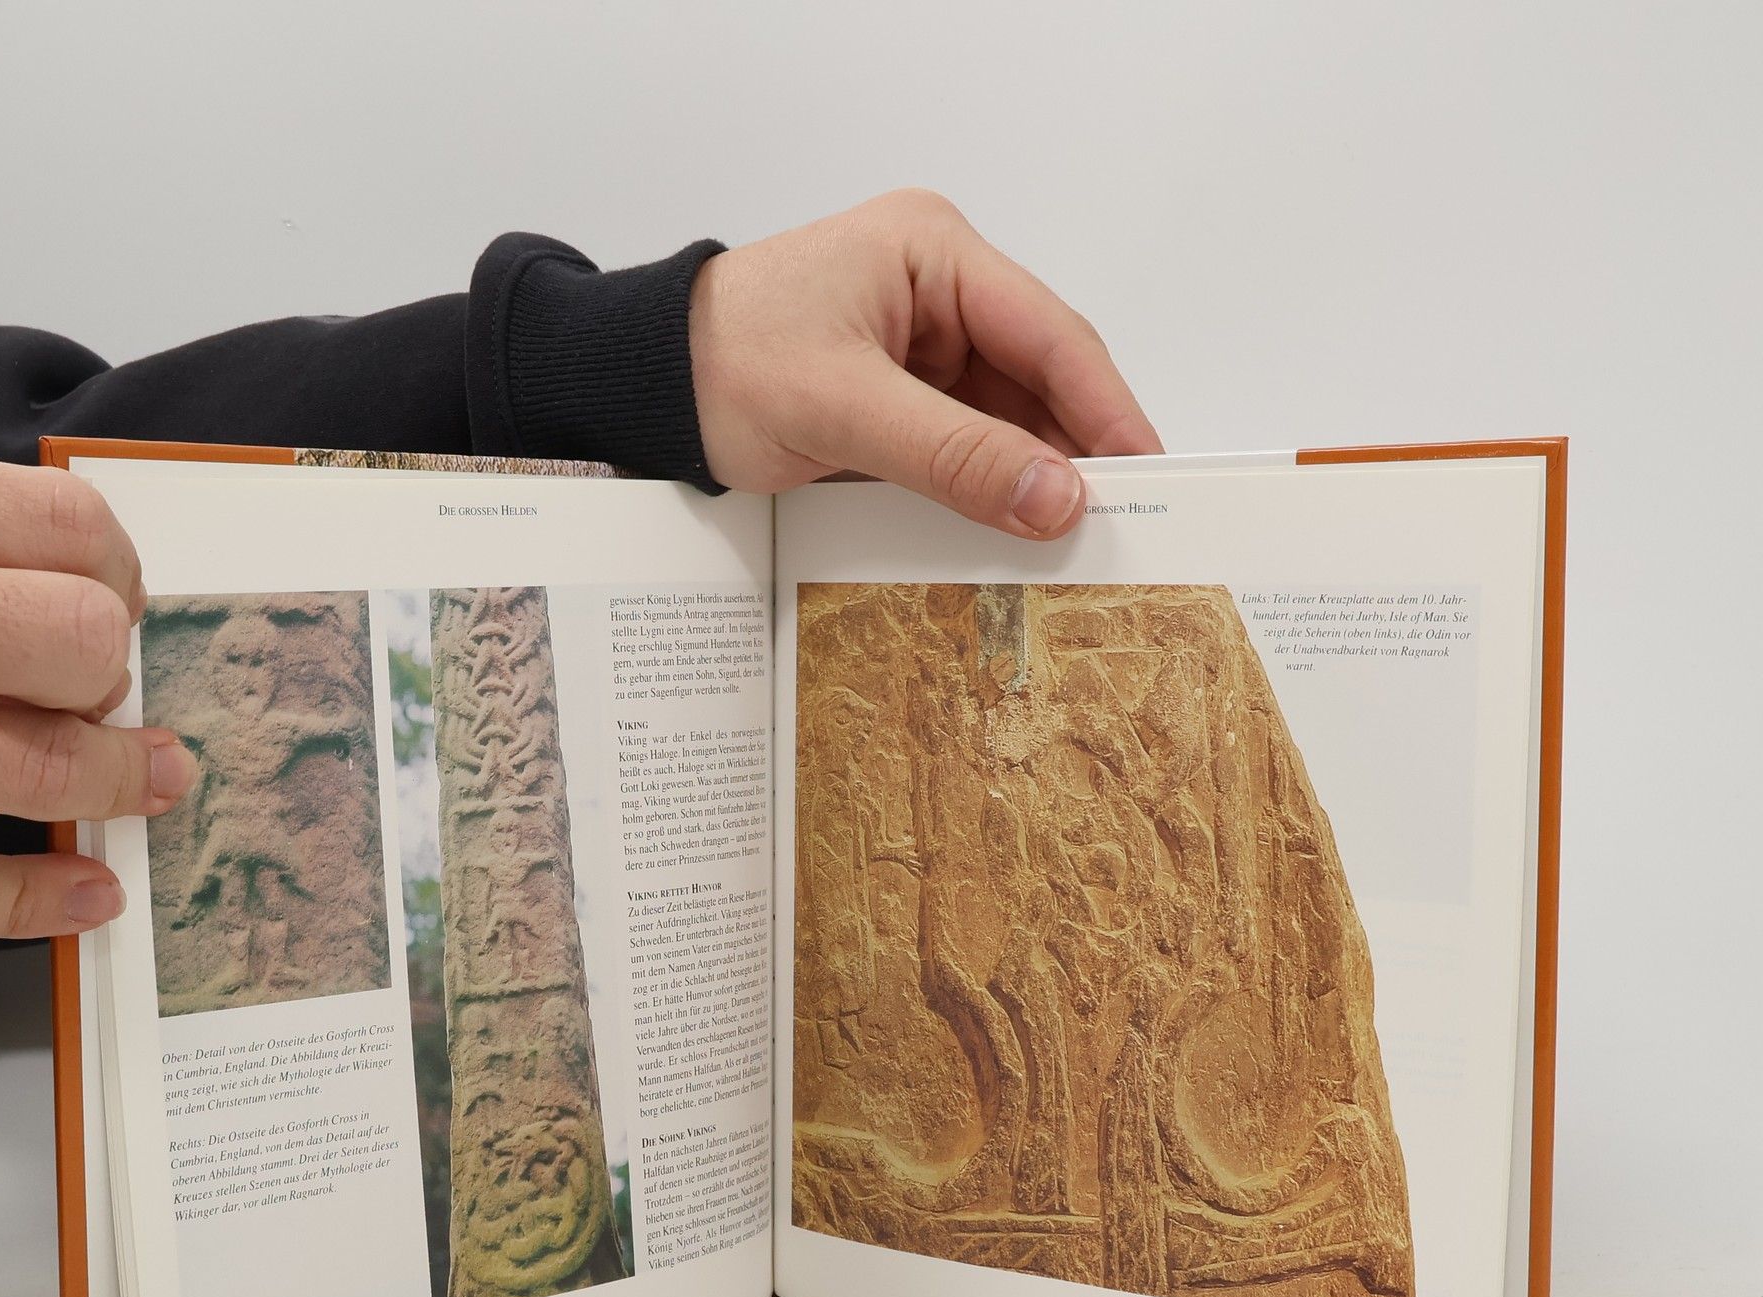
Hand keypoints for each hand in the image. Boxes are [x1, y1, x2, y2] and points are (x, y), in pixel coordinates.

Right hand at [0, 448, 191, 938]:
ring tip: (150, 782)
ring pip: (31, 767)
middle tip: (103, 694)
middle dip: (110, 676)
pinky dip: (28, 900)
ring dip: (114, 782)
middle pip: (72, 641)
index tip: (118, 605)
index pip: (62, 529)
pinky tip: (87, 894)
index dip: (121, 575)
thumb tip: (78, 610)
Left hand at [689, 189, 1161, 537]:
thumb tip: (1057, 500)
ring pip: (1006, 423)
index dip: (1105, 411)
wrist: (640, 391)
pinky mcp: (900, 402)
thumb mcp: (843, 410)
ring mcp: (921, 349)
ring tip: (1075, 549)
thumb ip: (954, 456)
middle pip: (1039, 382)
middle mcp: (940, 293)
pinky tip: (1013, 539)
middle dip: (1074, 455)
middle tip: (1123, 530)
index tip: (1148, 477)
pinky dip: (987, 493)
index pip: (1051, 335)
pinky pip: (964, 449)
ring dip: (1032, 483)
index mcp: (934, 254)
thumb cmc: (719, 367)